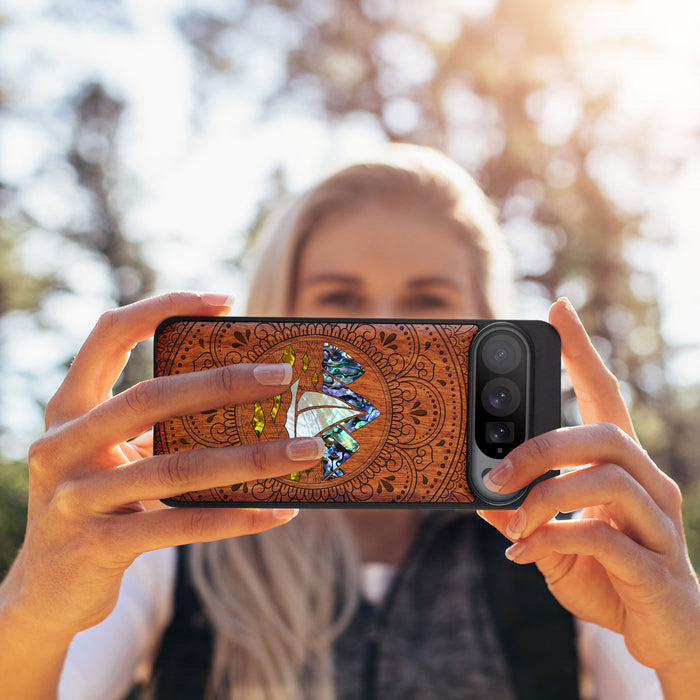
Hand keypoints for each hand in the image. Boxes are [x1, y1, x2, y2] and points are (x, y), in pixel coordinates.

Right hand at [2, 292, 323, 640]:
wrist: (47, 590)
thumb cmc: (99, 504)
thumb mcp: (114, 455)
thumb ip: (158, 427)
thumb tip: (250, 401)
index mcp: (69, 409)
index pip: (108, 334)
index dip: (162, 307)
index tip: (225, 301)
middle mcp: (62, 445)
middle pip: (151, 397)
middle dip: (224, 382)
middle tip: (284, 375)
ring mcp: (75, 498)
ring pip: (177, 468)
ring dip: (252, 458)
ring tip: (306, 450)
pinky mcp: (98, 546)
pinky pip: (182, 525)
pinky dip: (236, 517)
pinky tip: (279, 511)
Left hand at [478, 298, 699, 692]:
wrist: (663, 634)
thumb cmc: (609, 576)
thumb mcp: (553, 539)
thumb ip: (522, 515)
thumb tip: (480, 495)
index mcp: (622, 468)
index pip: (605, 395)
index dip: (582, 352)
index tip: (558, 309)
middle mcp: (649, 484)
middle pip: (604, 434)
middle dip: (541, 447)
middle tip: (495, 472)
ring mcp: (659, 523)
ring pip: (607, 479)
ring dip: (545, 497)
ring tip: (512, 522)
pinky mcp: (657, 566)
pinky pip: (604, 538)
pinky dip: (553, 540)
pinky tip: (524, 554)